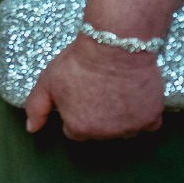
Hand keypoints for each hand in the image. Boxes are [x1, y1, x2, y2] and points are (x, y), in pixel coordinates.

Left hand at [24, 33, 165, 139]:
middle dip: (97, 116)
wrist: (114, 48)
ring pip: (124, 130)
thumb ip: (37, 108)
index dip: (75, 113)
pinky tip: (136, 98)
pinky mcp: (151, 118)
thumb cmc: (78, 64)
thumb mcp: (47, 83)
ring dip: (120, 117)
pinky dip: (145, 115)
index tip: (79, 96)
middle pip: (99, 131)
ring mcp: (130, 128)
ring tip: (116, 92)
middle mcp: (105, 134)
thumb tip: (32, 129)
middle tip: (97, 91)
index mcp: (78, 128)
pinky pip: (149, 124)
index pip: (74, 130)